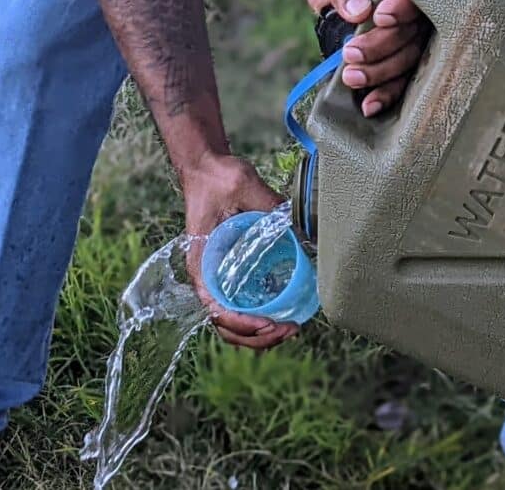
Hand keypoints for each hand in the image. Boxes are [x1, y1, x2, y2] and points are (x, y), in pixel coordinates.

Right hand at [182, 153, 298, 349]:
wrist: (207, 167)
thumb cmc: (219, 177)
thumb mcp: (244, 185)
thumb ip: (270, 202)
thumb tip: (302, 223)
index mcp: (201, 261)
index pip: (214, 307)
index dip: (240, 323)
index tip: (267, 323)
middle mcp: (206, 275)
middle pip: (224, 324)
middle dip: (255, 336)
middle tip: (289, 329)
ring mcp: (217, 276)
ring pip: (232, 320)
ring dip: (258, 333)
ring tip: (289, 328)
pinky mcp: (229, 271)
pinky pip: (240, 303)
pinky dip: (258, 317)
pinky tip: (282, 313)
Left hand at [306, 0, 429, 117]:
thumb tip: (358, 11)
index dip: (403, 9)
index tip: (379, 16)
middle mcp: (418, 13)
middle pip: (412, 34)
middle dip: (381, 47)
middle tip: (351, 54)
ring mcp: (415, 39)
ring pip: (409, 60)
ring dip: (381, 74)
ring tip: (352, 78)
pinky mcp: (404, 62)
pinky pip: (403, 82)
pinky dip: (388, 95)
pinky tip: (371, 106)